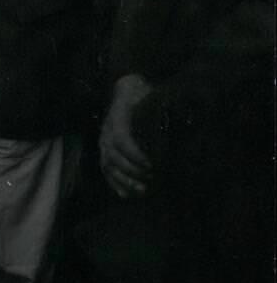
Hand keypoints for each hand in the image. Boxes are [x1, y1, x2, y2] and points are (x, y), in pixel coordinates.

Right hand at [100, 74, 153, 198]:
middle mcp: (107, 130)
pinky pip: (105, 169)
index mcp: (117, 117)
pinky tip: (125, 195)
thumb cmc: (143, 93)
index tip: (151, 165)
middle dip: (131, 171)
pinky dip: (114, 183)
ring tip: (141, 191)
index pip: (121, 139)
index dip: (134, 155)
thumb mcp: (152, 95)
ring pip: (108, 165)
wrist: (127, 88)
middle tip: (150, 181)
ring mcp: (103, 140)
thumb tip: (179, 123)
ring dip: (123, 180)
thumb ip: (161, 108)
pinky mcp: (104, 149)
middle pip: (113, 156)